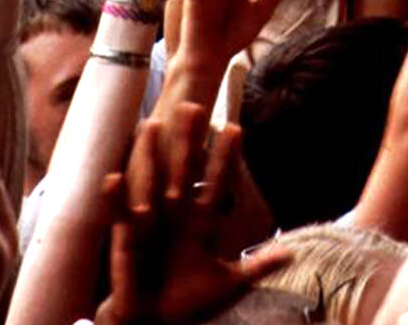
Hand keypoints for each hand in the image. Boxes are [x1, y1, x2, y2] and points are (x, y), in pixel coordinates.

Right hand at [96, 104, 287, 324]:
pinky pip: (119, 215)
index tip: (236, 127)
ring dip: (150, 154)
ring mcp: (149, 224)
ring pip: (149, 181)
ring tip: (151, 123)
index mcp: (199, 222)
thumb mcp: (227, 282)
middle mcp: (174, 216)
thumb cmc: (187, 303)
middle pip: (182, 170)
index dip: (224, 157)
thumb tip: (291, 252)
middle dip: (188, 140)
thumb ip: (257, 265)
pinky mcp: (125, 240)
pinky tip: (115, 175)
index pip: (214, 182)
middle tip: (194, 105)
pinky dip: (116, 198)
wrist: (153, 322)